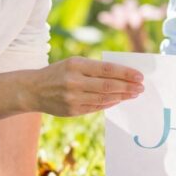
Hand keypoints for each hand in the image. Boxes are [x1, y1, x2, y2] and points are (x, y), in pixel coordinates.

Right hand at [27, 57, 142, 116]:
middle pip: (108, 85)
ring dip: (122, 96)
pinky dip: (110, 103)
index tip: (139, 76)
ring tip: (134, 94)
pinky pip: (96, 107)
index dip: (125, 73)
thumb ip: (94, 69)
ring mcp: (73, 98)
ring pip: (104, 98)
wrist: (33, 90)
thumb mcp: (73, 63)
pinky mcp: (72, 111)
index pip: (106, 69)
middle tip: (141, 87)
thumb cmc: (58, 73)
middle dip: (127, 87)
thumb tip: (122, 75)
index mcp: (75, 65)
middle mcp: (74, 81)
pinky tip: (119, 100)